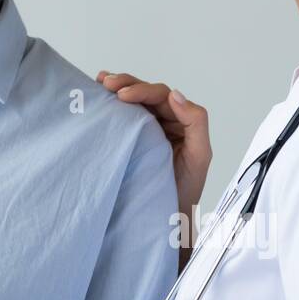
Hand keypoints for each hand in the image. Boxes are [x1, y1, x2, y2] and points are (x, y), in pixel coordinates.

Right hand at [96, 71, 210, 221]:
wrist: (165, 217)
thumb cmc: (183, 190)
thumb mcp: (199, 155)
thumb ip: (195, 123)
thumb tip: (176, 94)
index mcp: (180, 122)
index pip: (163, 97)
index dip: (143, 90)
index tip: (122, 95)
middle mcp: (164, 121)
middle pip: (146, 93)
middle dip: (127, 84)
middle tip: (107, 84)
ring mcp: (146, 129)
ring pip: (133, 100)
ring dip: (118, 87)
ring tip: (101, 82)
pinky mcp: (129, 139)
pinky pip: (122, 115)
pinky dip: (111, 101)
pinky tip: (99, 93)